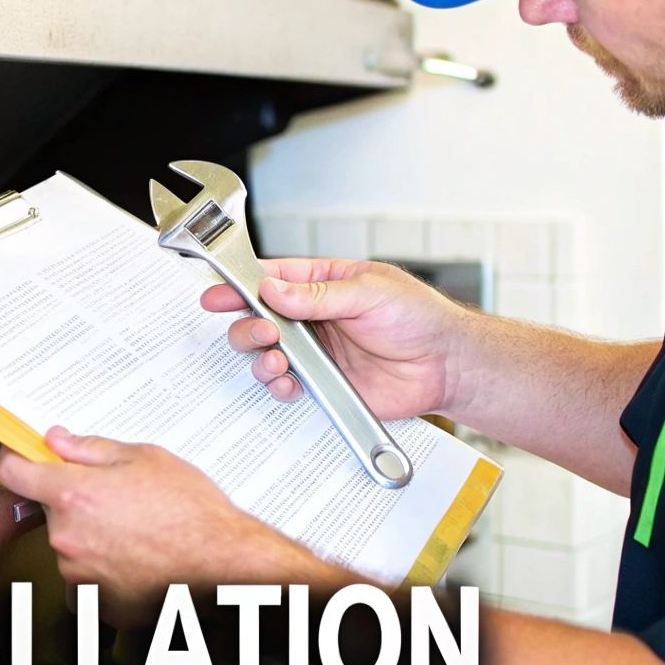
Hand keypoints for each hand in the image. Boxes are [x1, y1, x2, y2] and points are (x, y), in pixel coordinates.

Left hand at [0, 427, 325, 626]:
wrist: (225, 566)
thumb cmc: (194, 513)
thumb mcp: (146, 459)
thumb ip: (91, 450)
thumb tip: (56, 441)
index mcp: (74, 495)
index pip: (13, 472)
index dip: (19, 460)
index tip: (26, 459)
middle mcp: (67, 538)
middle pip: (50, 512)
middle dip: (75, 504)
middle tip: (117, 501)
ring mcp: (78, 576)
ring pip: (70, 548)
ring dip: (92, 540)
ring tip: (137, 534)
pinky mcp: (95, 604)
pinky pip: (86, 582)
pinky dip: (105, 573)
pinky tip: (137, 561)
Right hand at [202, 257, 476, 419]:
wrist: (447, 365)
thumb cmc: (420, 317)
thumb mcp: (372, 292)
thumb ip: (321, 295)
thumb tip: (276, 291)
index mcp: (322, 285)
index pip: (271, 279)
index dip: (241, 284)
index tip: (218, 292)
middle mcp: (312, 318)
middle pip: (258, 318)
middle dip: (247, 324)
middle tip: (261, 330)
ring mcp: (315, 352)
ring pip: (264, 353)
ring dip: (259, 356)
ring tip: (277, 357)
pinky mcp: (323, 384)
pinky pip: (285, 386)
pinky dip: (278, 385)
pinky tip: (287, 380)